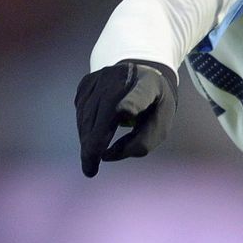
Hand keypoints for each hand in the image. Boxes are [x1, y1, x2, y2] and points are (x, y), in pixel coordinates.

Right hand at [75, 60, 178, 177]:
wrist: (144, 74)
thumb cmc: (155, 105)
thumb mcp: (161, 123)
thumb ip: (142, 143)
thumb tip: (106, 156)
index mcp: (150, 85)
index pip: (141, 94)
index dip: (133, 102)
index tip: (126, 111)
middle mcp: (123, 76)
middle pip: (105, 112)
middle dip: (94, 142)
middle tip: (90, 168)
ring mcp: (102, 76)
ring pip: (88, 113)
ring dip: (87, 138)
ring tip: (90, 158)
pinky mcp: (87, 81)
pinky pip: (81, 109)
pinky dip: (84, 127)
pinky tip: (90, 137)